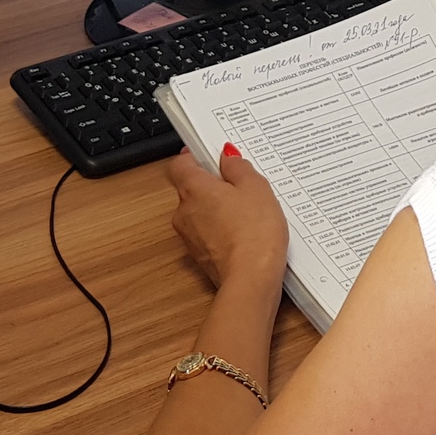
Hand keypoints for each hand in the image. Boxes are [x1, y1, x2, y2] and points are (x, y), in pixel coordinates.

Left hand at [164, 146, 287, 290]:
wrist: (251, 279)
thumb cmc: (253, 233)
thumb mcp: (256, 187)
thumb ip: (238, 168)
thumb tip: (228, 157)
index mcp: (193, 189)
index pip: (179, 164)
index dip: (194, 157)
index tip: (211, 155)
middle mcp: (184, 212)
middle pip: (191, 189)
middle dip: (212, 186)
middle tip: (239, 184)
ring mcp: (190, 237)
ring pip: (200, 214)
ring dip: (218, 210)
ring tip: (248, 212)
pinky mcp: (201, 257)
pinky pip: (208, 235)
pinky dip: (222, 231)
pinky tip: (245, 233)